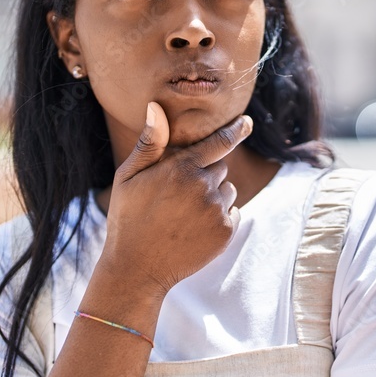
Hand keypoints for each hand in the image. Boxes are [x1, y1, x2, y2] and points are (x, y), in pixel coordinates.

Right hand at [99, 101, 252, 295]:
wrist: (136, 269)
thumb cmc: (128, 219)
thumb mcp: (128, 177)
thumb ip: (150, 143)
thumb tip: (155, 107)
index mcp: (182, 168)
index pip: (219, 142)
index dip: (236, 130)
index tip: (248, 122)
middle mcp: (204, 187)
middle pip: (220, 168)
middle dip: (205, 175)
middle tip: (178, 196)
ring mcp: (217, 211)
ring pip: (228, 191)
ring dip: (214, 197)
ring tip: (184, 215)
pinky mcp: (226, 233)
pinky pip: (233, 214)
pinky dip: (220, 218)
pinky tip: (195, 229)